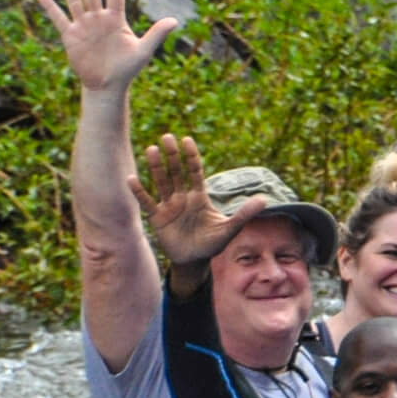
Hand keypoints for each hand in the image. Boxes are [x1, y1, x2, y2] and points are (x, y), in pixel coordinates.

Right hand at [35, 0, 176, 92]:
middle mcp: (99, 19)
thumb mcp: (143, 51)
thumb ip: (156, 34)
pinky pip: (59, 19)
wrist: (107, 85)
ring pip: (75, 1)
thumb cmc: (127, 69)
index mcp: (116, 19)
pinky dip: (51, 8)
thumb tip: (175, 20)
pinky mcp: (70, 36)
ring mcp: (84, 26)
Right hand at [126, 135, 262, 267]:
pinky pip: (147, 202)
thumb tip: (264, 199)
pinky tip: (131, 179)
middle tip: (166, 137)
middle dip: (172, 155)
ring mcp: (169, 206)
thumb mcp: (230, 228)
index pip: (195, 171)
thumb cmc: (212, 243)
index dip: (191, 156)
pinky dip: (139, 192)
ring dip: (157, 167)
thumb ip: (244, 213)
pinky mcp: (157, 217)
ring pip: (162, 182)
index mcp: (199, 196)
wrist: (194, 260)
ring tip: (151, 149)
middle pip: (176, 171)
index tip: (186, 140)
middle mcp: (182, 197)